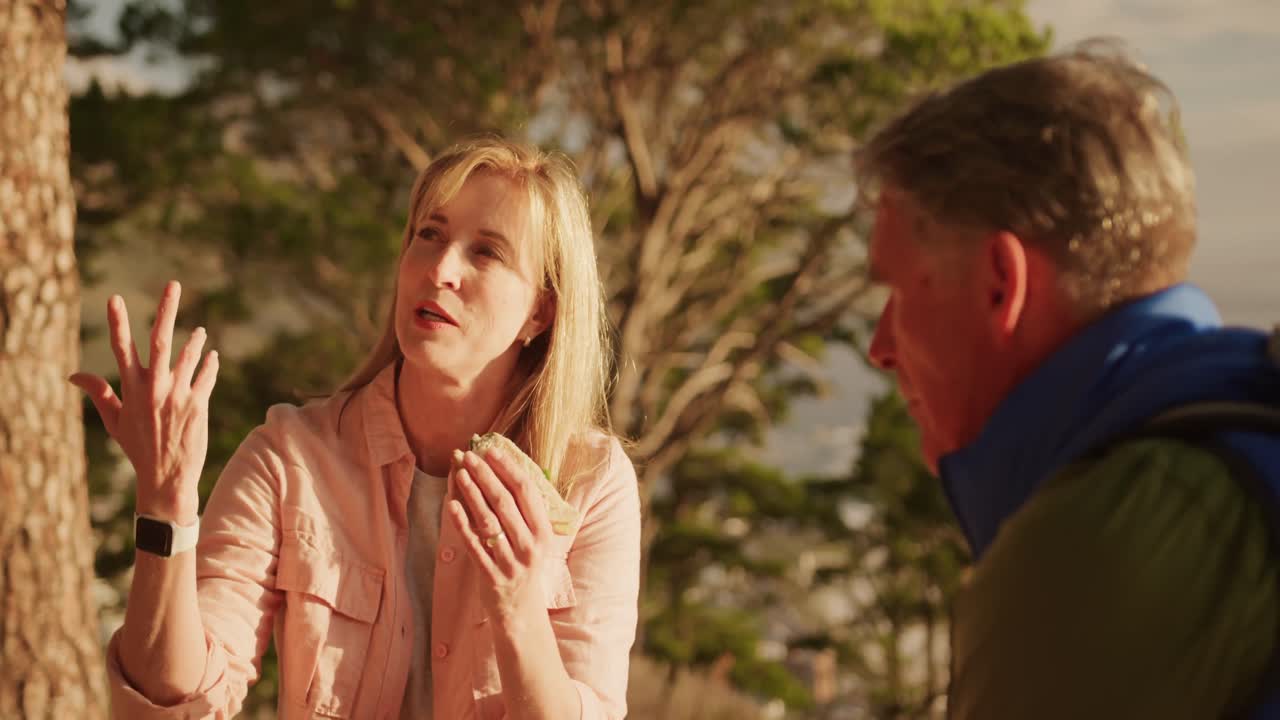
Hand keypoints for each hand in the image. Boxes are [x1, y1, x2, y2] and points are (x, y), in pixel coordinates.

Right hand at [70, 281, 218, 523]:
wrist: (166, 477)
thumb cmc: (138, 448)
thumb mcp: (114, 421)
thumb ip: (99, 393)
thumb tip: (74, 374)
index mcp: (132, 389)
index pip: (122, 348)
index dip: (118, 322)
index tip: (114, 298)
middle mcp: (155, 388)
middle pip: (160, 340)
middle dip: (166, 310)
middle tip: (173, 284)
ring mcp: (178, 395)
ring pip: (189, 355)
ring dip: (195, 340)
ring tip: (200, 331)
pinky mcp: (199, 404)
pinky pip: (206, 376)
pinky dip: (210, 364)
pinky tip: (212, 355)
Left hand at [448, 446, 553, 621]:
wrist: (521, 612)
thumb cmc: (524, 566)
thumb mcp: (534, 539)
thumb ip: (523, 510)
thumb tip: (504, 471)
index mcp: (543, 531)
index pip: (526, 491)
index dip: (508, 468)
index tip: (491, 450)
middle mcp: (530, 545)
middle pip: (505, 502)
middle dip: (485, 475)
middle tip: (469, 456)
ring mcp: (510, 561)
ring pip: (488, 521)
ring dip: (472, 494)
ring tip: (458, 473)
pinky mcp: (491, 576)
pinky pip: (474, 545)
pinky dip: (462, 524)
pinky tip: (451, 505)